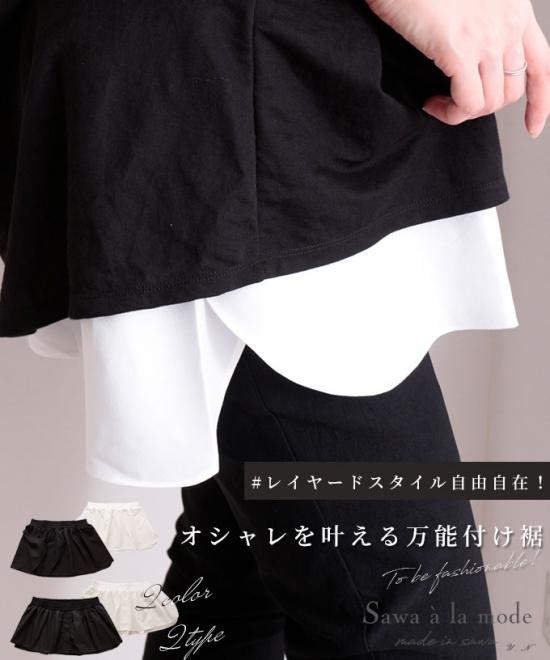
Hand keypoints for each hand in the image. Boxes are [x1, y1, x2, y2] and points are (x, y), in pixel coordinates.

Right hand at [364, 0, 549, 136]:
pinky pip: (467, 104)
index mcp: (516, 12)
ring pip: (489, 103)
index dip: (540, 102)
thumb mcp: (471, 4)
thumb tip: (477, 65)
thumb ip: (485, 27)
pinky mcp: (459, 51)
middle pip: (511, 92)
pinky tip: (430, 103)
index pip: (542, 66)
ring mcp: (486, 39)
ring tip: (438, 101)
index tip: (533, 126)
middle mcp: (507, 25)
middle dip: (483, 107)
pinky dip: (449, 113)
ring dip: (461, 112)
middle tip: (456, 101)